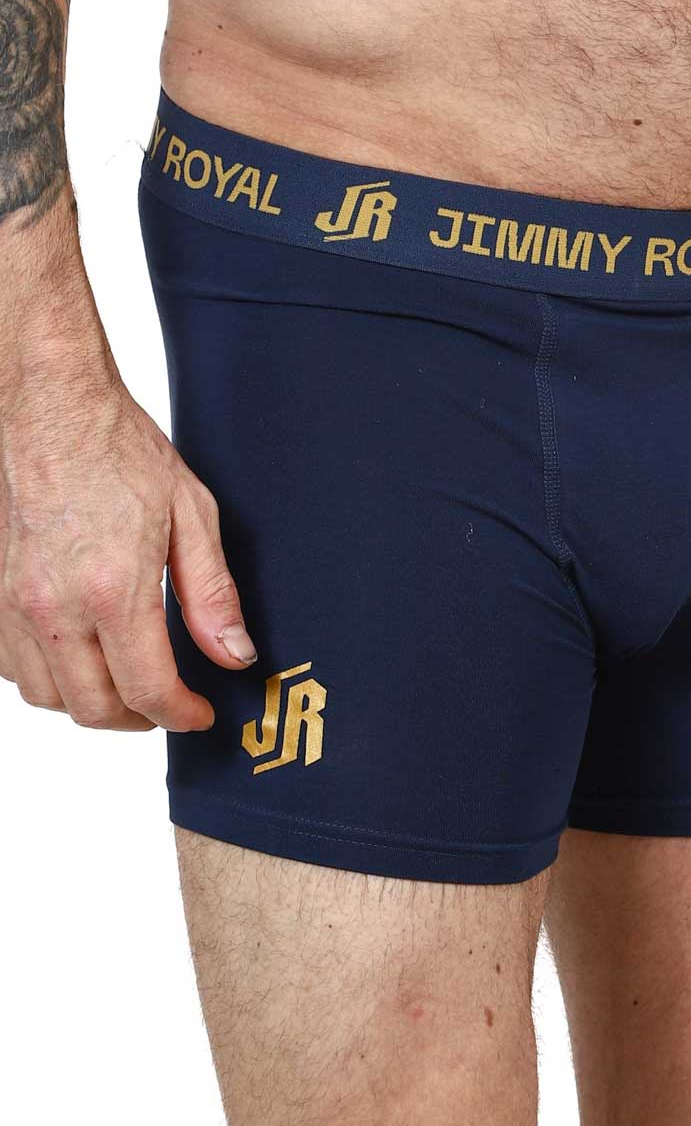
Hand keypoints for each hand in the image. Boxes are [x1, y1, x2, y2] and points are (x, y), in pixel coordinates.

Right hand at [0, 370, 255, 731]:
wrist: (52, 406)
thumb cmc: (119, 449)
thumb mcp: (192, 516)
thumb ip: (213, 596)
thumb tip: (234, 655)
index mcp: (112, 589)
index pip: (147, 690)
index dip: (180, 716)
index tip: (199, 714)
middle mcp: (54, 604)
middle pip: (93, 708)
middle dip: (139, 720)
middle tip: (168, 705)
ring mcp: (14, 600)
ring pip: (46, 695)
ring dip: (91, 702)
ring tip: (127, 684)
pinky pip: (11, 666)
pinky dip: (48, 677)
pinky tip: (79, 656)